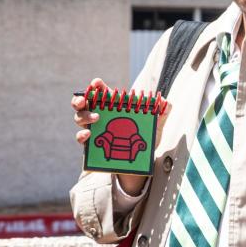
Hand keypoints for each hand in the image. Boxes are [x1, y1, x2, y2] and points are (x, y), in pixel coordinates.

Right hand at [72, 78, 171, 195]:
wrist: (139, 163)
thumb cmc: (144, 138)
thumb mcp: (155, 126)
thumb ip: (161, 114)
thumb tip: (166, 103)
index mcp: (113, 107)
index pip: (101, 92)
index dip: (96, 86)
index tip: (96, 83)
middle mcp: (100, 115)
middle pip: (82, 103)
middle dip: (80, 100)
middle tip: (85, 102)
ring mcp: (93, 128)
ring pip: (79, 118)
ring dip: (84, 116)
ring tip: (96, 119)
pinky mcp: (90, 144)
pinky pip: (80, 137)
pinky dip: (82, 135)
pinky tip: (88, 135)